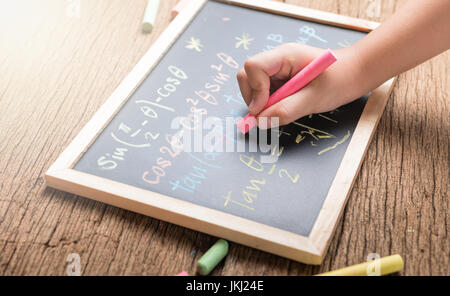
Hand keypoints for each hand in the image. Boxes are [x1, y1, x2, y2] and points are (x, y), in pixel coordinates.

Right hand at [237, 43, 362, 127]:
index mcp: (284, 56)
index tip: (264, 109)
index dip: (254, 90)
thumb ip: (286, 110)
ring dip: (262, 104)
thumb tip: (260, 122)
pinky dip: (269, 106)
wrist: (355, 74)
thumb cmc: (340, 80)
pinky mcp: (278, 81)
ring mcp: (276, 71)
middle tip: (271, 114)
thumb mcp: (315, 98)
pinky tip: (287, 106)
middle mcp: (276, 61)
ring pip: (252, 88)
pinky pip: (263, 94)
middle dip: (254, 99)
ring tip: (285, 109)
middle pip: (246, 77)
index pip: (253, 67)